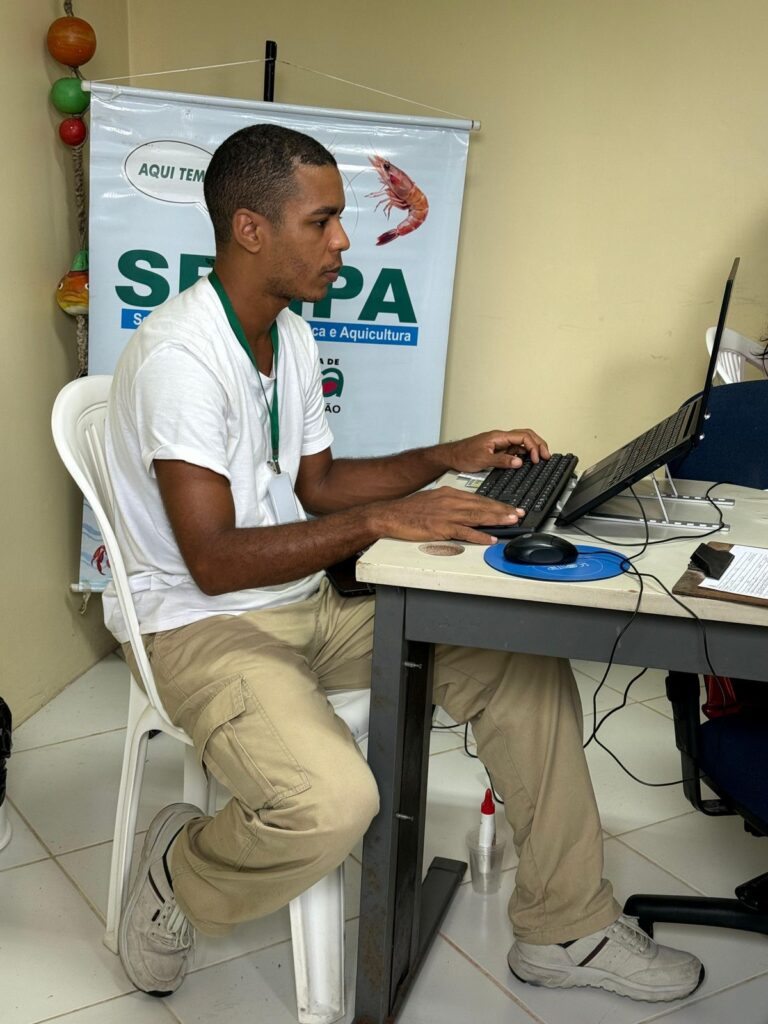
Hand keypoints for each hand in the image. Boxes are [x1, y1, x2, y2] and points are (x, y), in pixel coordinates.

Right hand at [371, 486, 524, 544]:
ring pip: (477, 516)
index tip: (509, 506)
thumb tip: (465, 510)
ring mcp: (446, 514)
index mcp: (449, 493)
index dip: (496, 503)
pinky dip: (479, 535)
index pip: (478, 498)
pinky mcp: (441, 527)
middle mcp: (451, 501)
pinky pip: (464, 532)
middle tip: (519, 513)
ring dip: (497, 519)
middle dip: (503, 510)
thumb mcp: (433, 499)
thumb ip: (450, 503)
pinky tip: (490, 538)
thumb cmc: (409, 509)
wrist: (390, 514)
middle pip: (482, 505)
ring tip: (512, 522)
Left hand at [443, 429, 550, 472]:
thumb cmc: (463, 455)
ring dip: (533, 448)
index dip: (533, 446)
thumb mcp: (483, 460)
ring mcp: (500, 444)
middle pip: (526, 435)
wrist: (451, 456)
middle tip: (546, 455)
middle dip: (539, 444)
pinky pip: (515, 449)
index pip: (523, 436)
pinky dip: (524, 454)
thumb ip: (501, 461)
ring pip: (522, 442)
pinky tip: (528, 461)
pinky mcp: (498, 450)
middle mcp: (501, 438)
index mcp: (498, 436)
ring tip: (541, 458)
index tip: (537, 458)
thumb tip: (519, 462)